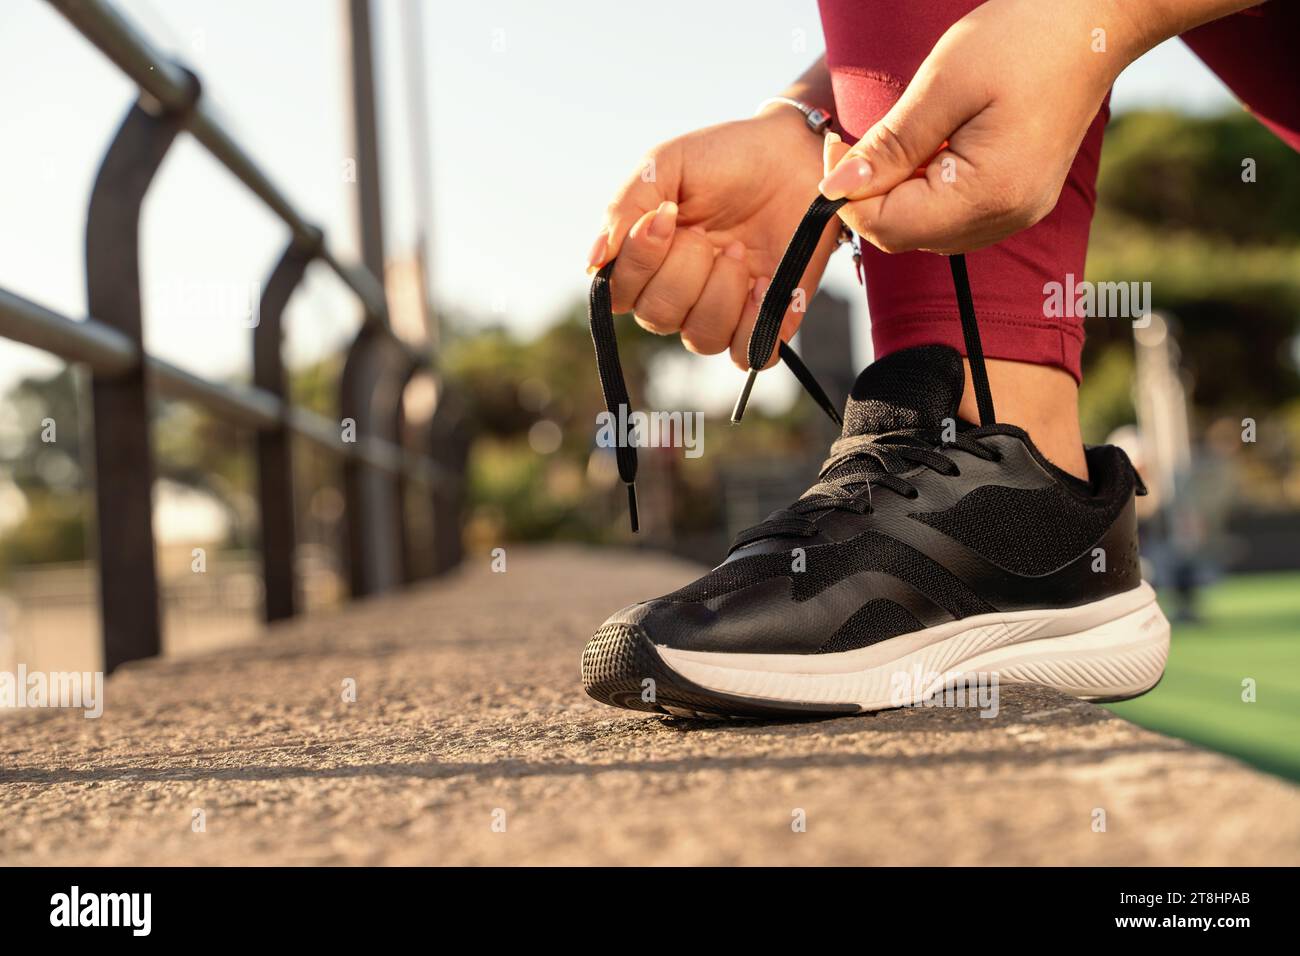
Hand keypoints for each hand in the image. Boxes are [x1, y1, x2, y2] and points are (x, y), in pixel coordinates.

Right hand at [588, 108, 836, 368]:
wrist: (796, 154)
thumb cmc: (725, 159)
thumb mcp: (666, 165)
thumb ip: (626, 207)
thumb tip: (593, 260)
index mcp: (647, 260)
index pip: (618, 293)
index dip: (639, 263)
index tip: (665, 216)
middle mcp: (678, 293)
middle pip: (657, 317)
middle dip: (686, 270)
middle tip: (710, 232)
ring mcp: (721, 310)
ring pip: (701, 338)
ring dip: (722, 292)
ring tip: (741, 250)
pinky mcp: (765, 321)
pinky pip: (747, 355)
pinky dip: (753, 324)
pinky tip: (762, 283)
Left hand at [818, 0, 1139, 253]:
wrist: (1096, 22)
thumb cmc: (1024, 37)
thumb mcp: (943, 84)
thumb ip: (889, 145)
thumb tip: (836, 188)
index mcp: (988, 195)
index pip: (886, 227)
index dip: (848, 193)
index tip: (837, 143)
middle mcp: (1005, 218)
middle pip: (903, 235)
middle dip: (871, 194)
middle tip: (862, 138)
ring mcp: (1016, 213)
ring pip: (925, 229)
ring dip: (898, 192)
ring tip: (906, 136)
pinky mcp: (1019, 201)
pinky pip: (953, 216)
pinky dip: (927, 191)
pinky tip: (933, 148)